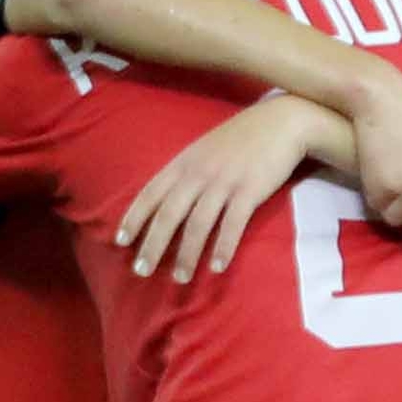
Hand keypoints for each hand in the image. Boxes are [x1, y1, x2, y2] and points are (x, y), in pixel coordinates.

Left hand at [118, 94, 321, 283]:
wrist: (281, 122)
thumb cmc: (241, 139)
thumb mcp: (204, 149)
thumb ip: (185, 172)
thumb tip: (165, 200)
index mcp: (183, 163)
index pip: (150, 193)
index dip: (134, 218)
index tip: (120, 242)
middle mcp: (198, 173)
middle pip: (169, 214)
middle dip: (153, 245)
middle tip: (142, 271)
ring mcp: (224, 182)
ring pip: (198, 224)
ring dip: (187, 254)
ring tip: (180, 278)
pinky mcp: (249, 191)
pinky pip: (232, 224)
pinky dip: (223, 247)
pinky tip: (218, 267)